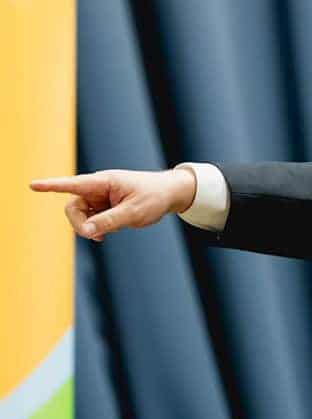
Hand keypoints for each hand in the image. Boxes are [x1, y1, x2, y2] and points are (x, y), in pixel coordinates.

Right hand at [29, 168, 196, 240]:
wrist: (170, 194)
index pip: (73, 184)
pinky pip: (91, 220)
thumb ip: (109, 221)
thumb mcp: (134, 212)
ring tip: (107, 233)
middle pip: (73, 207)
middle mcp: (98, 188)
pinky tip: (104, 234)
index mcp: (104, 182)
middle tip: (94, 236)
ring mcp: (100, 198)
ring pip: (81, 215)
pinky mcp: (104, 207)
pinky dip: (95, 228)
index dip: (52, 186)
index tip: (33, 185)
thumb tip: (85, 230)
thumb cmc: (154, 197)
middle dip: (79, 223)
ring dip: (89, 227)